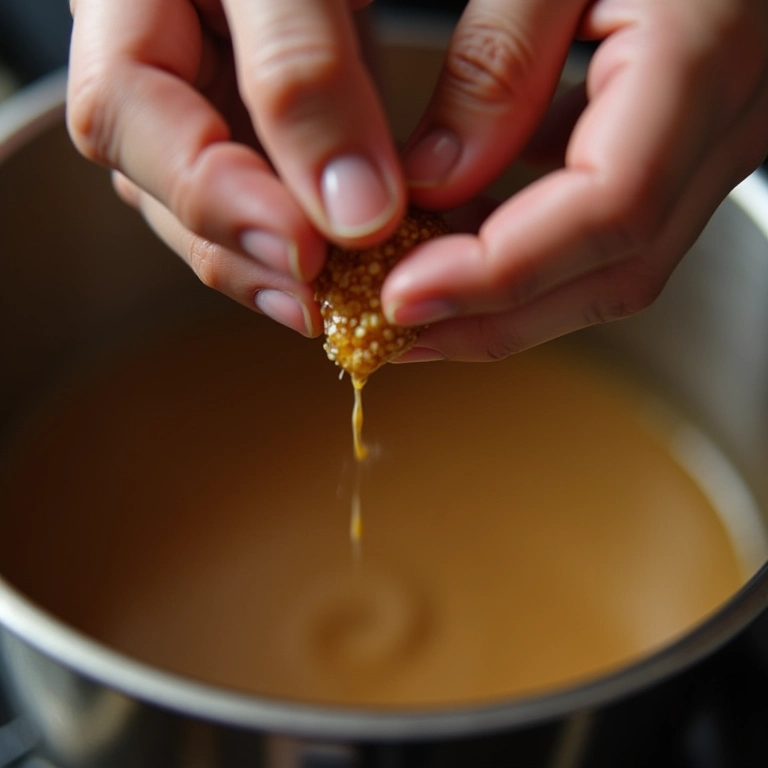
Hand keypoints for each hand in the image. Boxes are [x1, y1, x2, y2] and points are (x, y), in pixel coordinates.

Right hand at [66, 0, 406, 337]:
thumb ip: (307, 73)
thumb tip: (353, 211)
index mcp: (124, 8)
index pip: (126, 113)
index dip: (213, 194)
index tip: (304, 249)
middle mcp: (148, 66)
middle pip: (162, 184)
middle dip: (242, 251)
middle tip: (321, 305)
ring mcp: (194, 102)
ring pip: (207, 205)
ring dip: (269, 267)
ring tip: (332, 308)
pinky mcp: (243, 125)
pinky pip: (258, 195)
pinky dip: (301, 241)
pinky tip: (343, 270)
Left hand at [384, 0, 767, 361]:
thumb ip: (495, 60)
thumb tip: (432, 184)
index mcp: (701, 56)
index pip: (606, 209)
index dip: (500, 272)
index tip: (401, 297)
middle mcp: (726, 122)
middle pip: (613, 270)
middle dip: (495, 318)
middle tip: (397, 332)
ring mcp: (714, 145)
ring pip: (615, 269)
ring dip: (510, 304)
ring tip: (420, 306)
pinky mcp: (684, 151)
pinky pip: (610, 233)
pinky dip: (532, 257)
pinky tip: (467, 245)